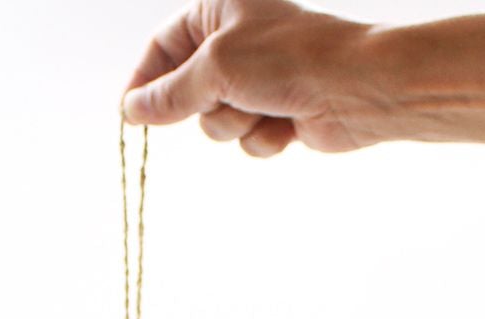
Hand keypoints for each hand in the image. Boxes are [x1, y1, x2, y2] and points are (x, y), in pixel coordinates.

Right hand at [123, 0, 397, 157]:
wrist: (355, 88)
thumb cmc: (289, 58)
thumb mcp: (215, 67)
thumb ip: (170, 92)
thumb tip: (131, 109)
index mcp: (220, 8)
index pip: (164, 45)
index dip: (145, 80)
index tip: (129, 115)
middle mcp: (237, 41)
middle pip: (187, 91)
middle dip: (206, 105)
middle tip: (228, 96)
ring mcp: (257, 80)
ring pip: (215, 122)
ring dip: (237, 124)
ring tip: (266, 106)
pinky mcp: (276, 112)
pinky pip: (246, 140)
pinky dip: (263, 138)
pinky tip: (288, 124)